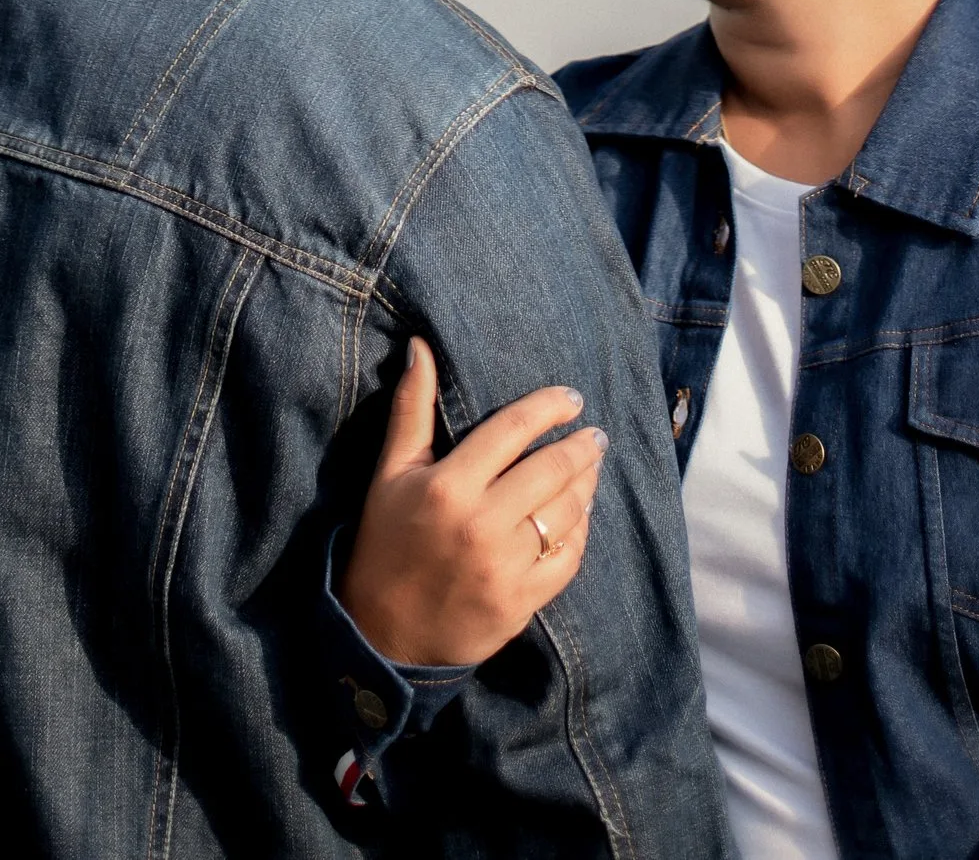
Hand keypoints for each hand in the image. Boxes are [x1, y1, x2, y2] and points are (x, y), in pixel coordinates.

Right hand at [338, 338, 607, 669]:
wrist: (383, 633)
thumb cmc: (386, 541)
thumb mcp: (391, 472)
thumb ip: (410, 407)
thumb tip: (420, 346)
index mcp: (448, 487)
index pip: (513, 429)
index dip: (549, 408)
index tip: (572, 397)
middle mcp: (481, 526)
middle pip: (550, 471)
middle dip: (581, 447)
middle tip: (595, 434)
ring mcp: (504, 569)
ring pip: (565, 515)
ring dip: (586, 486)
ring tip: (592, 467)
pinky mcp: (519, 604)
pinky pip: (567, 562)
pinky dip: (581, 535)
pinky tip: (583, 517)